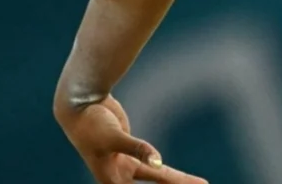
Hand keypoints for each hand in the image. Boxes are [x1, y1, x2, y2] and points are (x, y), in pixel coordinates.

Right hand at [58, 94, 207, 183]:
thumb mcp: (114, 137)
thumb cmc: (91, 124)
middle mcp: (120, 176)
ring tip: (202, 183)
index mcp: (112, 180)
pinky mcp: (131, 152)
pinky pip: (154, 165)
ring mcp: (127, 164)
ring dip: (178, 180)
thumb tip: (158, 163)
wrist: (79, 105)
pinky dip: (165, 171)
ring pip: (158, 176)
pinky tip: (177, 177)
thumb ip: (137, 149)